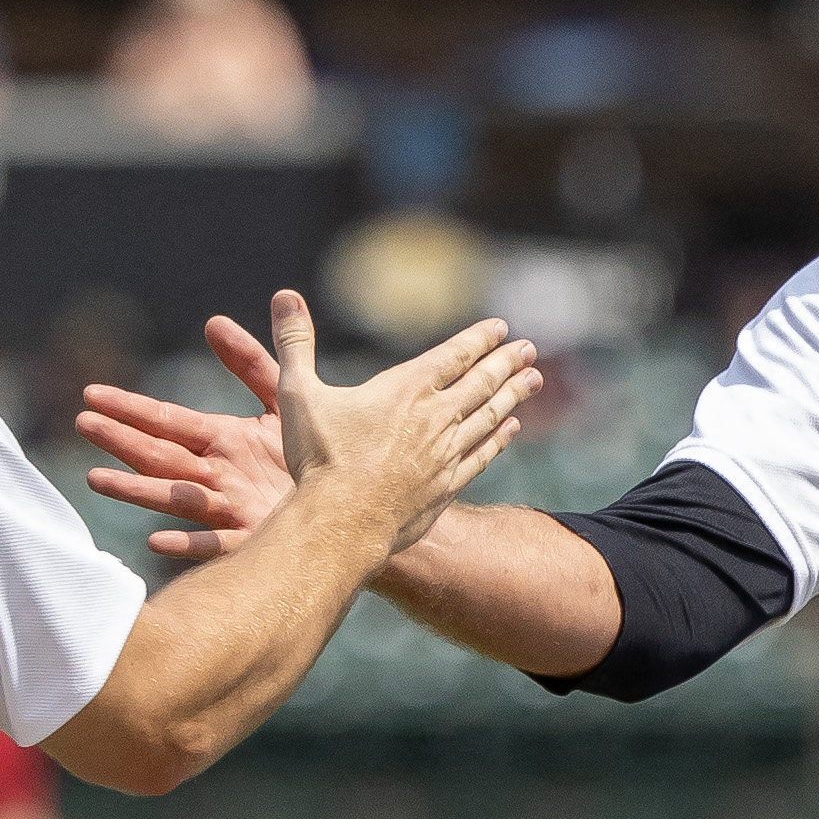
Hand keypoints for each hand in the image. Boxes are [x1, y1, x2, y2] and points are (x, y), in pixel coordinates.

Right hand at [75, 313, 299, 560]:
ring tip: (95, 478)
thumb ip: (253, 363)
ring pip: (175, 498)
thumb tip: (213, 321)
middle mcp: (218, 475)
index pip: (167, 420)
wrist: (351, 506)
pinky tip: (155, 540)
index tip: (92, 394)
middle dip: (121, 439)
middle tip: (82, 424)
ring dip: (136, 489)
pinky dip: (186, 543)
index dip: (131, 408)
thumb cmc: (315, 458)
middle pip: (160, 455)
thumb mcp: (284, 400)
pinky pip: (215, 544)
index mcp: (221, 441)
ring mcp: (231, 509)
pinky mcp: (254, 538)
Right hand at [274, 293, 538, 561]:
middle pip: (481, 382)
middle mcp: (435, 417)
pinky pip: (482, 456)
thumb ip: (295, 343)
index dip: (479, 340)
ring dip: (513, 395)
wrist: (342, 523)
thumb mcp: (298, 393)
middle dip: (507, 362)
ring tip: (533, 380)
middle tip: (530, 349)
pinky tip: (511, 428)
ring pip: (489, 416)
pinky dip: (499, 439)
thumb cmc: (319, 459)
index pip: (454, 355)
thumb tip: (284, 295)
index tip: (502, 328)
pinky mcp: (448, 486)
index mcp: (406, 389)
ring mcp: (446, 454)